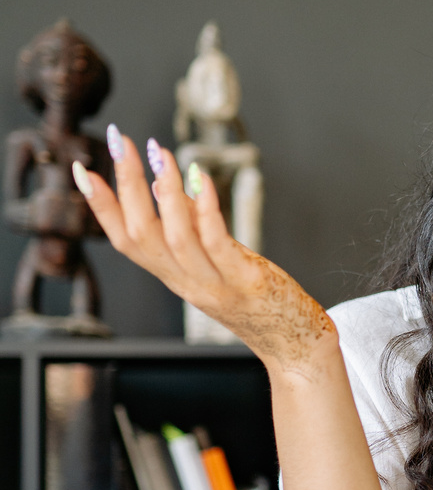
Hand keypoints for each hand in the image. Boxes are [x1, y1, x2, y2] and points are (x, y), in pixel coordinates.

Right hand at [73, 130, 334, 373]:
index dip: (101, 207)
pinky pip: (217, 244)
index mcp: (174, 277)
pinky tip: (202, 181)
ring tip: (160, 154)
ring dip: (164, 192)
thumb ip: (187, 230)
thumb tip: (162, 187)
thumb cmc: (256, 301)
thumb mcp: (211, 263)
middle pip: (140, 234)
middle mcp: (186, 283)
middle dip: (126, 186)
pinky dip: (205, 211)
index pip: (124, 241)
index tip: (82, 170)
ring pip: (173, 238)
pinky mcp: (245, 281)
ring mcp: (214, 284)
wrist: (294, 345)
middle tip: (121, 144)